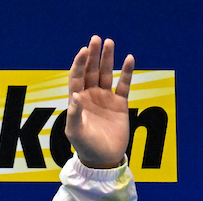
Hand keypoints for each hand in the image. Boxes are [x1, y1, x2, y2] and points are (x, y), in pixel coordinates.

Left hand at [66, 36, 134, 168]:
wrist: (103, 159)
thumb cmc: (85, 147)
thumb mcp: (75, 133)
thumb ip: (74, 114)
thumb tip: (75, 95)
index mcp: (77, 101)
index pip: (76, 77)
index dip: (79, 63)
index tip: (84, 50)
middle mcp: (90, 97)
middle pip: (91, 71)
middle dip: (93, 55)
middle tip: (96, 39)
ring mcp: (105, 99)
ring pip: (106, 74)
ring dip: (108, 59)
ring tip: (110, 42)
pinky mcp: (120, 104)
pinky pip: (124, 85)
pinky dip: (126, 72)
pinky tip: (129, 58)